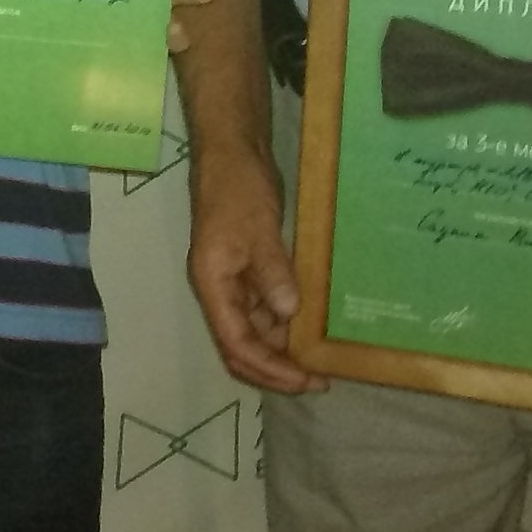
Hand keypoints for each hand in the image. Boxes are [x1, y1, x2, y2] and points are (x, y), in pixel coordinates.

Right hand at [186, 146, 322, 393]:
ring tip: (319, 359)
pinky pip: (264, 307)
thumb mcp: (257, 228)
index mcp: (212, 282)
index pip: (235, 341)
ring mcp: (233, 279)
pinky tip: (311, 326)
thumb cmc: (239, 186)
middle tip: (316, 381)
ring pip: (253, 330)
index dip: (268, 367)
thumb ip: (271, 272)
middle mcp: (219, 289)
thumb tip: (289, 315)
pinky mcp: (249, 268)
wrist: (233, 151)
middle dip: (273, 369)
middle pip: (239, 346)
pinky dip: (285, 323)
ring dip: (281, 349)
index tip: (305, 380)